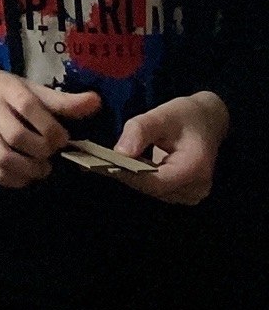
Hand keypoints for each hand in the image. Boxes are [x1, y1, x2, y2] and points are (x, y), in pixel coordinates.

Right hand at [0, 54, 100, 187]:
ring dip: (29, 170)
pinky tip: (25, 175)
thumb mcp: (30, 87)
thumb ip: (62, 101)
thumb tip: (96, 102)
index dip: (50, 128)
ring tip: (41, 169)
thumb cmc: (2, 89)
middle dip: (41, 151)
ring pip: (3, 158)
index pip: (28, 108)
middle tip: (51, 154)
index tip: (63, 138)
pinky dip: (14, 180)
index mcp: (7, 90)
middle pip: (16, 136)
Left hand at [116, 90, 229, 204]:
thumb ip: (140, 131)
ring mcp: (192, 195)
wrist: (207, 121)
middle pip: (154, 189)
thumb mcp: (162, 114)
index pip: (156, 182)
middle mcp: (196, 188)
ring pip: (154, 191)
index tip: (105, 163)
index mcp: (195, 168)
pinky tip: (130, 164)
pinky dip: (143, 178)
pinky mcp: (185, 194)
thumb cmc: (186, 115)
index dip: (130, 175)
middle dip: (128, 175)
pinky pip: (159, 190)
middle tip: (101, 160)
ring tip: (112, 160)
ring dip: (135, 177)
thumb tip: (120, 153)